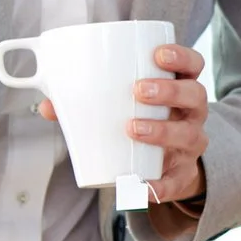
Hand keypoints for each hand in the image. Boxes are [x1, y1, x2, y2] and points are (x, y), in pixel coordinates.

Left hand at [38, 42, 210, 206]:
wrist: (169, 168)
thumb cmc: (144, 124)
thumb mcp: (125, 108)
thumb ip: (86, 103)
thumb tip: (46, 105)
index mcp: (180, 89)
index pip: (193, 65)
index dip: (181, 57)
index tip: (158, 54)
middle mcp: (192, 114)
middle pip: (195, 95)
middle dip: (170, 90)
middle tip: (140, 91)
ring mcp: (190, 144)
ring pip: (190, 135)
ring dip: (163, 130)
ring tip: (133, 128)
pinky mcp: (182, 175)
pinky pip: (176, 182)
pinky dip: (160, 185)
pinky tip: (143, 186)